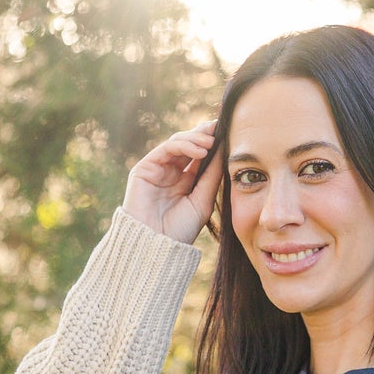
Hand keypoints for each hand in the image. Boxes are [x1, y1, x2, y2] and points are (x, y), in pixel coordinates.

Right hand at [121, 117, 221, 244]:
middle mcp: (170, 172)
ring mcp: (157, 169)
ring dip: (196, 139)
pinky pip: (166, 149)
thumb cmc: (180, 229)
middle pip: (188, 144)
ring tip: (211, 143)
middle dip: (204, 134)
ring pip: (178, 143)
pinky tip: (201, 151)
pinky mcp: (144, 168)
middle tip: (220, 128)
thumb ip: (212, 175)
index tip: (228, 132)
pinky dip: (184, 145)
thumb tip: (224, 149)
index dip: (213, 142)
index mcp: (185, 181)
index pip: (199, 155)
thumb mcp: (203, 200)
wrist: (157, 245)